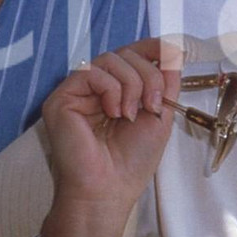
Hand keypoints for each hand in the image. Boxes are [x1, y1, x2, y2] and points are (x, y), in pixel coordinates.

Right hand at [41, 37, 181, 219]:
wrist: (109, 188)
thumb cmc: (132, 161)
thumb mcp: (160, 115)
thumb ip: (167, 82)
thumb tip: (174, 51)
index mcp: (118, 90)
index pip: (133, 54)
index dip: (152, 48)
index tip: (171, 53)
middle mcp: (96, 88)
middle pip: (126, 53)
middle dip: (148, 75)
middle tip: (152, 106)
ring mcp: (77, 92)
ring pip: (110, 59)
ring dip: (132, 84)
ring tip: (130, 115)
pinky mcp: (61, 98)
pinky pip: (91, 72)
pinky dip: (111, 89)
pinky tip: (113, 112)